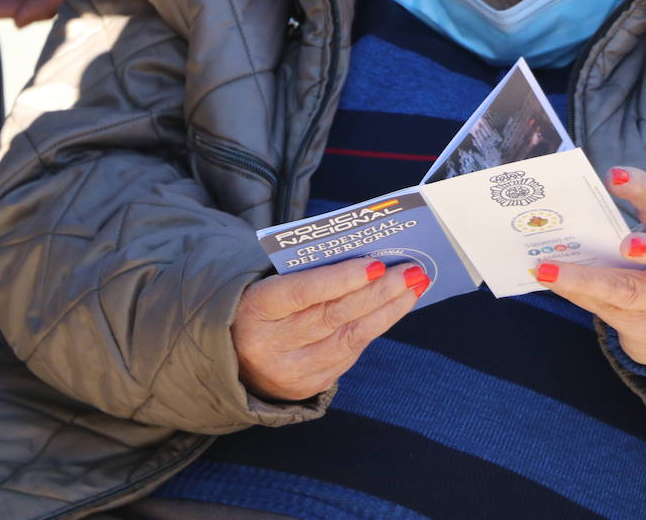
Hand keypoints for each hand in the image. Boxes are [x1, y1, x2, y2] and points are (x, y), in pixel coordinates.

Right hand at [233, 258, 427, 401]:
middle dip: (378, 292)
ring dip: (387, 311)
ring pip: (348, 339)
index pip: (303, 292)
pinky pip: (348, 355)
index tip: (377, 265)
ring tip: (413, 288)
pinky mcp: (306, 387)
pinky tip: (393, 309)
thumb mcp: (269, 283)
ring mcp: (289, 372)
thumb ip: (308, 271)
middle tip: (412, 271)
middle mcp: (269, 346)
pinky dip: (373, 329)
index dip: (341, 279)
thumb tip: (367, 258)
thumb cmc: (262, 304)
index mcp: (254, 309)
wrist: (232, 355)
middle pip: (333, 316)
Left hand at [538, 167, 645, 365]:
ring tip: (547, 270)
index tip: (613, 176)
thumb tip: (571, 204)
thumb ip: (626, 217)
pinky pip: (605, 309)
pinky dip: (576, 294)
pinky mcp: (645, 327)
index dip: (642, 189)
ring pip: (626, 292)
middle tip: (626, 245)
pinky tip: (551, 282)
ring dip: (584, 280)